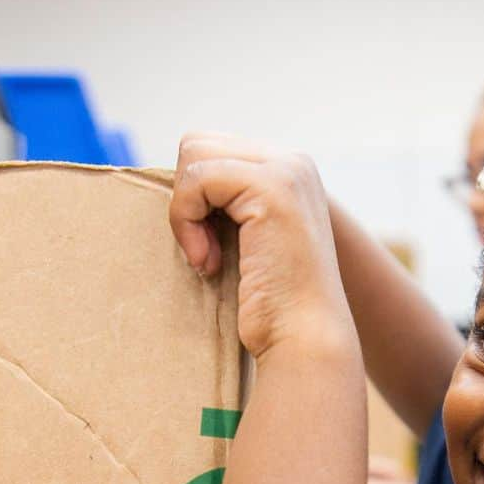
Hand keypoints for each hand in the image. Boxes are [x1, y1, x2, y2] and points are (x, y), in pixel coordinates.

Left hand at [170, 132, 350, 358]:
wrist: (306, 339)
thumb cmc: (274, 305)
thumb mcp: (251, 240)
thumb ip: (228, 204)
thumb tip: (178, 179)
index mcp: (291, 174)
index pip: (214, 153)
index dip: (198, 199)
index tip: (214, 248)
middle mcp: (294, 163)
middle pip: (199, 145)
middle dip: (188, 199)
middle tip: (207, 252)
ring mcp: (287, 171)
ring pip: (193, 155)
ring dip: (186, 210)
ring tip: (209, 256)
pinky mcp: (272, 187)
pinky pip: (196, 178)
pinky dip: (187, 221)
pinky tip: (210, 260)